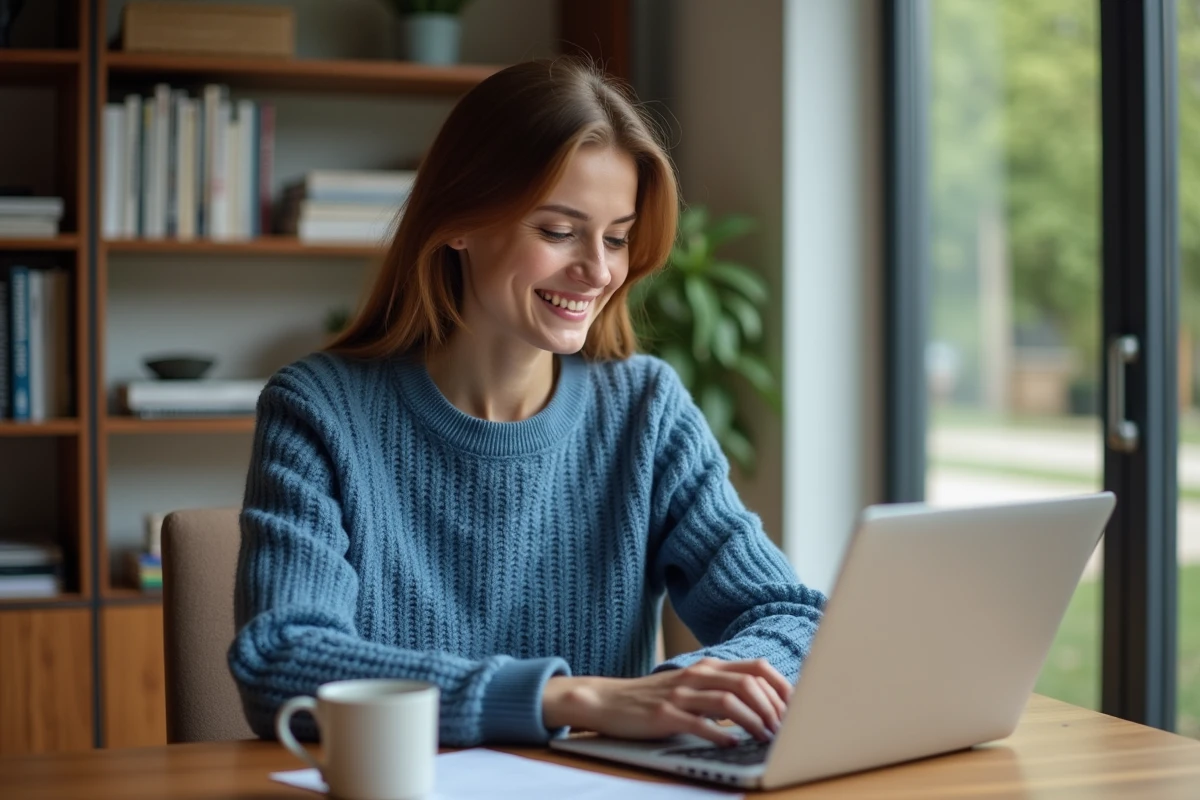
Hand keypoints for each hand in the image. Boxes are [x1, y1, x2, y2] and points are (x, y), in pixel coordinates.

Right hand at [542, 657, 790, 745]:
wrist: (607, 700)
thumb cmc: (653, 698)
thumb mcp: (691, 687)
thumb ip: (721, 690)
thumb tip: (761, 707)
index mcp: (708, 667)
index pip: (757, 668)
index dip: (783, 687)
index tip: (797, 708)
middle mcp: (698, 675)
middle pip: (749, 682)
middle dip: (773, 707)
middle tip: (784, 729)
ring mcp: (681, 694)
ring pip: (730, 700)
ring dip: (754, 721)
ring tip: (766, 738)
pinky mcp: (666, 715)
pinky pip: (700, 723)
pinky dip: (722, 734)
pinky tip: (733, 744)